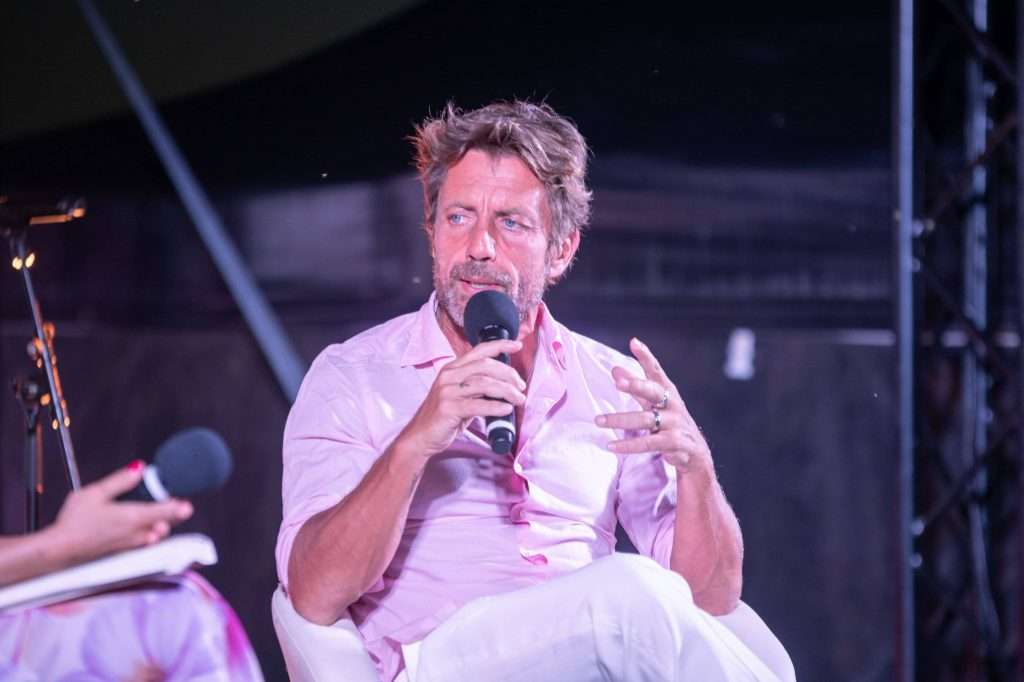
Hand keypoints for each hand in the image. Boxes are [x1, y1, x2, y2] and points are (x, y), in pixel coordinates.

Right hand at [47, 463, 193, 564]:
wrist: (59, 550)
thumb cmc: (74, 522)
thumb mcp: (94, 493)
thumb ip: (120, 481)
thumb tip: (139, 468)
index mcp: (132, 517)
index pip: (164, 511)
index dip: (178, 507)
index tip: (187, 504)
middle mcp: (136, 533)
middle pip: (165, 524)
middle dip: (171, 515)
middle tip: (174, 505)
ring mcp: (131, 545)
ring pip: (156, 535)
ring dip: (160, 526)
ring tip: (155, 516)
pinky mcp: (123, 552)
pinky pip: (144, 544)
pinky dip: (148, 535)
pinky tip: (143, 529)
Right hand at [399, 339, 526, 456]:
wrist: (421, 436)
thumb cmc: (444, 416)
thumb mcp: (460, 394)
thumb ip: (477, 386)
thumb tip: (505, 385)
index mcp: (452, 368)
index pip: (479, 350)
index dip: (500, 345)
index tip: (517, 345)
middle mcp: (449, 376)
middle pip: (486, 366)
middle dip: (509, 375)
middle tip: (521, 387)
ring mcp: (447, 391)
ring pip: (485, 384)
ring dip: (507, 391)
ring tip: (519, 400)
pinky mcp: (449, 408)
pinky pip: (478, 405)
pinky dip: (496, 406)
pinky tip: (506, 409)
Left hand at [595, 337, 712, 473]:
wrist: (696, 453)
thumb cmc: (670, 422)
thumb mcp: (655, 403)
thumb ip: (636, 387)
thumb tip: (615, 369)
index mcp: (668, 392)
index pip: (656, 371)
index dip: (646, 357)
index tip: (634, 342)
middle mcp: (673, 405)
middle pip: (653, 391)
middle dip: (636, 385)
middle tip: (618, 381)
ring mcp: (675, 424)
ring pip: (645, 419)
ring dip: (620, 419)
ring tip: (598, 420)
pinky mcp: (674, 443)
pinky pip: (648, 443)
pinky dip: (629, 445)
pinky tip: (612, 445)